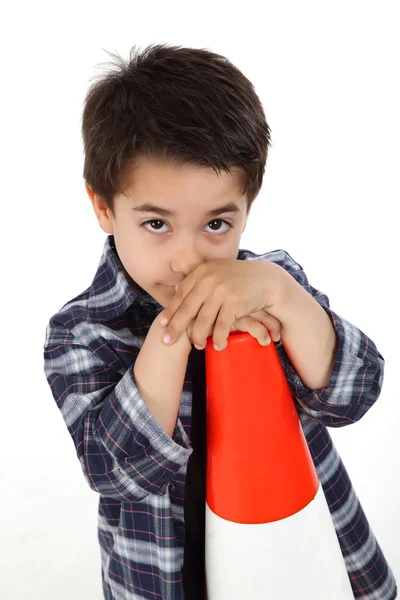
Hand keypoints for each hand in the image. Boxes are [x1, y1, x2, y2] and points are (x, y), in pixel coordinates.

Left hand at [159, 258, 285, 349]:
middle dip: (176, 327)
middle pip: (187, 309)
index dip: (171, 311)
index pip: (181, 295)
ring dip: (199, 336)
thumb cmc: (240, 277)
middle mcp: (208, 280)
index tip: (162, 324)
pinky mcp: (233, 303)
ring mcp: (221, 291)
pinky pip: (221, 326)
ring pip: (203, 321)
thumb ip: (197, 279)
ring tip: (197, 346)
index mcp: (201, 272)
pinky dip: (219, 338)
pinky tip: (218, 346)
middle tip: (167, 341)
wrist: (267, 279)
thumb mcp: (216, 271)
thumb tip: (176, 289)